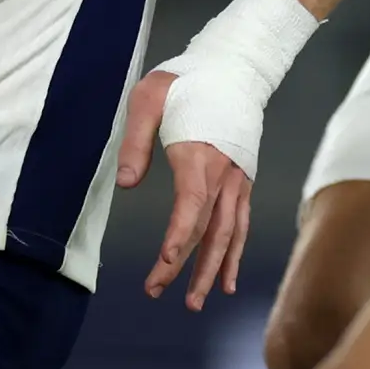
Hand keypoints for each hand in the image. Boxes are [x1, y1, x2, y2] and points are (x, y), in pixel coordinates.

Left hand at [117, 68, 253, 308]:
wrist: (234, 67)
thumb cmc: (186, 81)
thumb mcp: (148, 99)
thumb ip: (136, 142)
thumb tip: (127, 184)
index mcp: (199, 155)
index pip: (191, 206)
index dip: (179, 237)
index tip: (165, 262)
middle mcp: (224, 174)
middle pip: (208, 229)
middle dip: (185, 266)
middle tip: (159, 293)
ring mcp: (238, 181)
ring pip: (228, 234)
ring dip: (212, 270)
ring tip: (195, 302)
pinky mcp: (242, 182)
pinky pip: (240, 225)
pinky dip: (234, 255)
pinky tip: (227, 281)